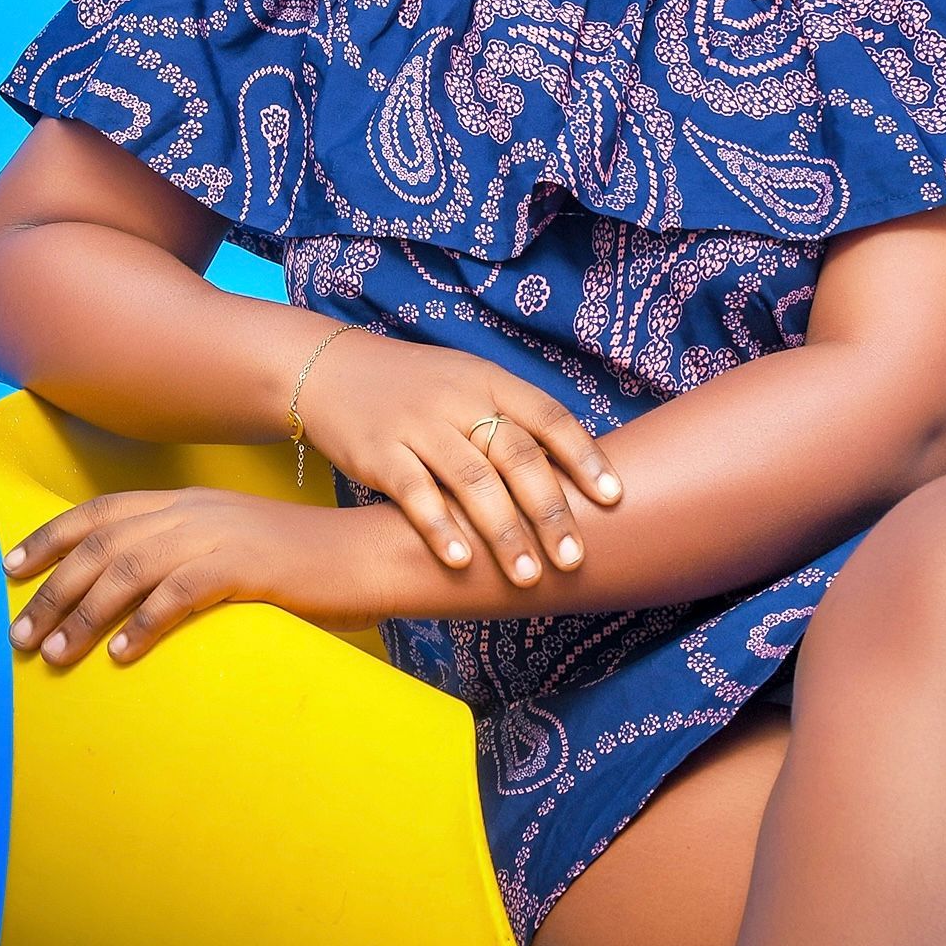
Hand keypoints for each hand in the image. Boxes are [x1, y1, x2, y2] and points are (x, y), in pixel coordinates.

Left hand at [0, 486, 371, 666]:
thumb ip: (185, 561)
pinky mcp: (246, 566)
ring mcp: (221, 534)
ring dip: (83, 614)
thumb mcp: (233, 549)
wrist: (367, 556)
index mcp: (189, 501)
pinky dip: (142, 624)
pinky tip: (119, 654)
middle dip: (52, 589)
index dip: (50, 537)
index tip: (10, 569)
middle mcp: (196, 510)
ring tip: (55, 655)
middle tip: (20, 636)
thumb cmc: (301, 566)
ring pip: (130, 569)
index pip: (102, 511)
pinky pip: (179, 593)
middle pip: (104, 544)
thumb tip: (129, 601)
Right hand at [296, 334, 622, 588]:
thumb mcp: (468, 384)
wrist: (332, 368)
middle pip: (515, 456)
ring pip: (471, 480)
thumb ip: (511, 420)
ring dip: (503, 533)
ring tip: (526, 577)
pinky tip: (462, 562)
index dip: (583, 456)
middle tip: (573, 558)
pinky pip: (414, 493)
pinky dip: (441, 528)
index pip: (549, 416)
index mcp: (490, 381)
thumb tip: (573, 473)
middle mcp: (459, 398)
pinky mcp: (378, 450)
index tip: (613, 498)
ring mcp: (417, 423)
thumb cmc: (416, 388)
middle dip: (549, 511)